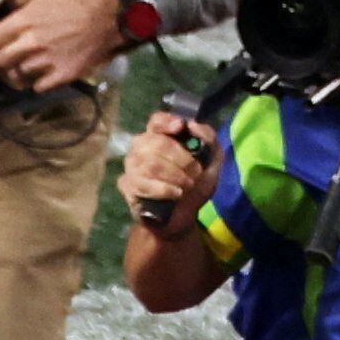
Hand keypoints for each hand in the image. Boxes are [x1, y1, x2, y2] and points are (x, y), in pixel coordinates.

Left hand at [0, 0, 128, 94]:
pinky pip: (38, 87)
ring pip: (17, 75)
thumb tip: (6, 5)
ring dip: (19, 68)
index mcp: (23, 21)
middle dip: (1, 55)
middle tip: (9, 50)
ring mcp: (45, 62)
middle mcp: (30, 44)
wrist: (108, 18)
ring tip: (26, 61)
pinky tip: (43, 71)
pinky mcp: (60, 76)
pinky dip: (38, 81)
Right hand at [121, 106, 215, 227]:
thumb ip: (208, 139)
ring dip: (174, 175)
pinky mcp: (127, 185)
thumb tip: (193, 125)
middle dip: (180, 158)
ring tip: (187, 186)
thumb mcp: (212, 162)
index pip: (156, 121)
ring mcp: (132, 165)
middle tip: (195, 173)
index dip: (166, 122)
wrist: (182, 218)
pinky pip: (142, 183)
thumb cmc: (194, 186)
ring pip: (149, 163)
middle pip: (155, 142)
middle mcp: (142, 147)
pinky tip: (175, 194)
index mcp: (160, 136)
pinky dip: (163, 189)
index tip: (180, 128)